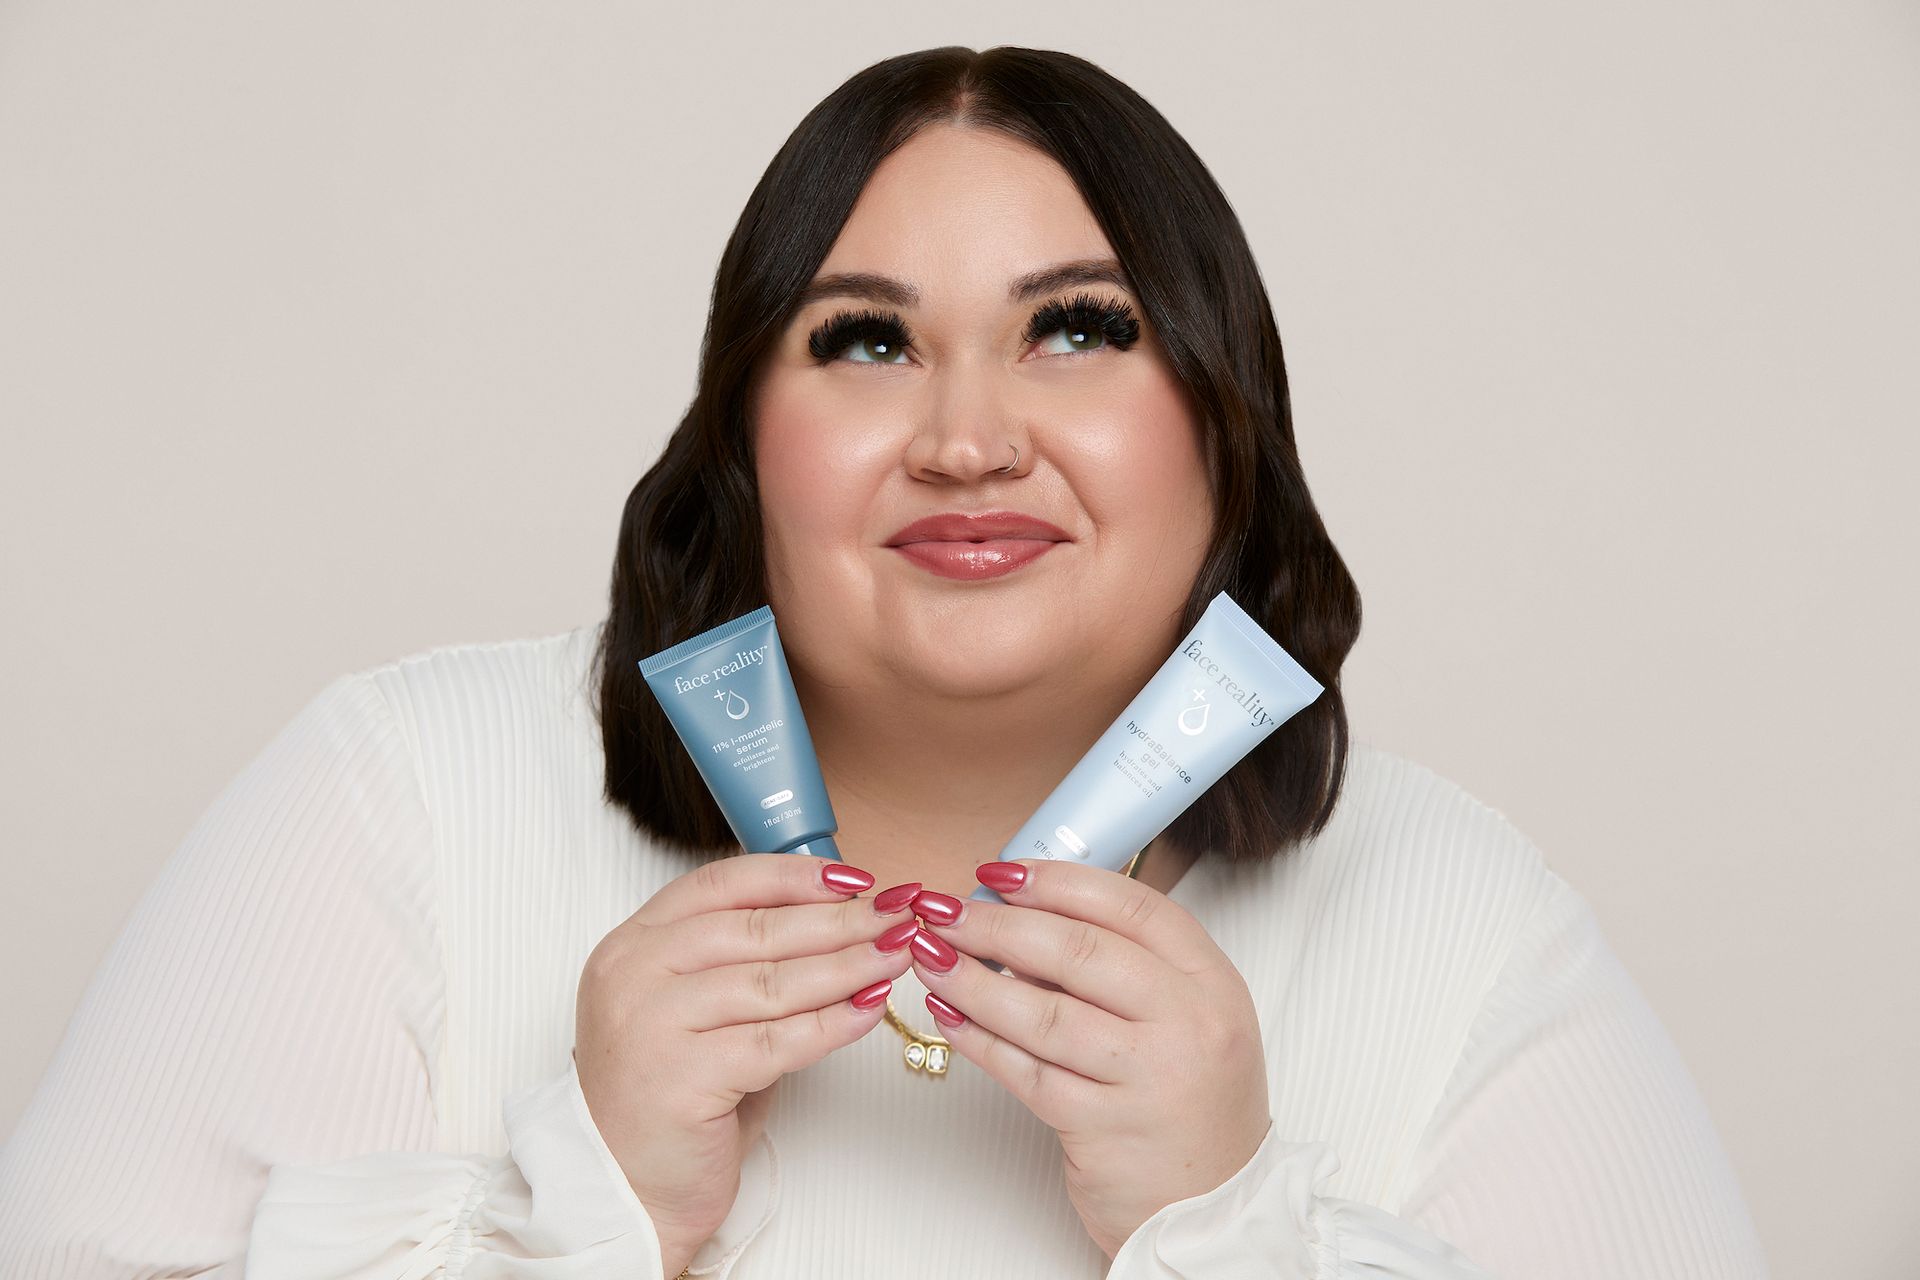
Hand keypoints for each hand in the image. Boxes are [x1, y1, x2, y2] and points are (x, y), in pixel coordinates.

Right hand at [575, 853, 920, 1275]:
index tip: (856, 879)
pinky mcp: (681, 1079)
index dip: (795, 877)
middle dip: (839, 920)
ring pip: (772, 982)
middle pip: (756, 929)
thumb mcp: (697, 1008)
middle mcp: (634, 975)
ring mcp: (651, 1026)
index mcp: (633, 944)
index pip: (721, 884)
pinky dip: (833, 1022)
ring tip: (898, 954)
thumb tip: (838, 918)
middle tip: (898, 913)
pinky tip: (871, 1007)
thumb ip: (745, 961)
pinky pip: (777, 1041)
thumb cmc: (673, 1095)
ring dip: (848, 965)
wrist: (627, 1189)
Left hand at [907, 859, 1272, 1258]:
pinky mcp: (1104, 1129)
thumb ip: (1125, 968)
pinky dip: (979, 1039)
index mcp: (1213, 983)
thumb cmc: (1188, 1102)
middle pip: (1080, 953)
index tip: (1000, 872)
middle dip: (1000, 925)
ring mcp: (1148, 1079)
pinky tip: (948, 1015)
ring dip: (974, 980)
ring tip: (930, 956)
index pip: (1132, 907)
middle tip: (945, 911)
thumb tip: (1022, 916)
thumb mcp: (1186, 1019)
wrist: (1212, 1207)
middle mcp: (1189, 1025)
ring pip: (1044, 1014)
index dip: (1058, 882)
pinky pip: (1026, 1072)